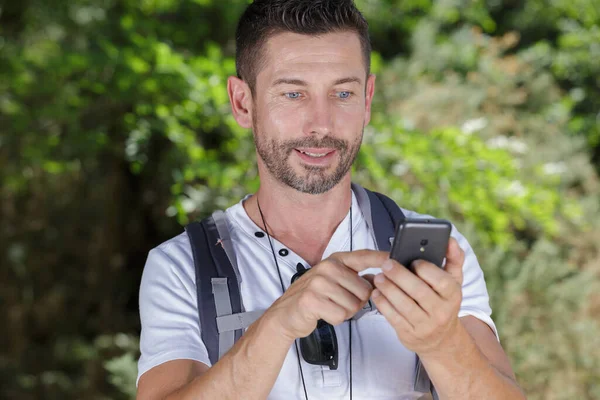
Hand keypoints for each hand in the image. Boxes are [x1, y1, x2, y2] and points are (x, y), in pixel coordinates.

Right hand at [267, 250, 387, 340]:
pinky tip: (324, 313)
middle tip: (339, 301)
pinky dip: (335, 319)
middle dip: (356, 302)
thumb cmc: (314, 297)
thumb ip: (356, 278)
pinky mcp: (311, 300)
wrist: (286, 314)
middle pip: (363, 289)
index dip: (381, 258)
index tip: (396, 258)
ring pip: (353, 304)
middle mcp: (327, 267)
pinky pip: (340, 315)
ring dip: (345, 312)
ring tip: (330, 306)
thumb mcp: (335, 281)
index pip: (364, 256)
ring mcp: (318, 283)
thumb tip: (379, 276)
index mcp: (335, 260)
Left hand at [370, 238, 464, 355]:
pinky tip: (377, 293)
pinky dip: (383, 304)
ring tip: (379, 277)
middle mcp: (441, 311)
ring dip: (388, 289)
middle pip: (418, 291)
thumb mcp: (453, 281)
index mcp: (453, 295)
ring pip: (403, 305)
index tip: (413, 260)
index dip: (425, 269)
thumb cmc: (443, 302)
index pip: (441, 280)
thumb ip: (453, 258)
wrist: (440, 339)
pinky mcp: (410, 335)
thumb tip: (450, 240)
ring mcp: (425, 325)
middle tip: (386, 264)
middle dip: (399, 275)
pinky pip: (393, 318)